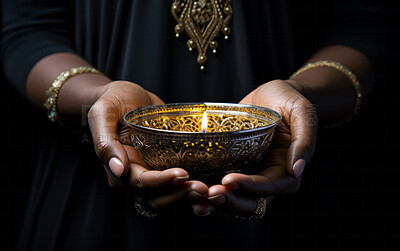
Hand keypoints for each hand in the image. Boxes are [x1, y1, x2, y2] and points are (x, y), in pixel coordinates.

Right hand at [88, 81, 208, 212]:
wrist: (127, 95)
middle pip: (158, 196)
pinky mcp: (166, 163)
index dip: (162, 182)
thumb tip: (117, 169)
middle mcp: (136, 174)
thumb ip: (105, 142)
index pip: (141, 183)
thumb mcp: (102, 114)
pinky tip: (211, 183)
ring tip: (209, 188)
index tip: (182, 175)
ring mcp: (152, 170)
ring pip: (170, 194)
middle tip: (203, 187)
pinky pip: (179, 181)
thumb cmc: (112, 101)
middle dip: (180, 194)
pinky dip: (192, 186)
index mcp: (119, 167)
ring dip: (188, 195)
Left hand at [205, 80, 316, 216]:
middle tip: (208, 193)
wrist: (273, 95)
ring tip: (195, 197)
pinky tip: (190, 191)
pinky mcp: (235, 168)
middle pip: (250, 201)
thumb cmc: (289, 101)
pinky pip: (222, 187)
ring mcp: (250, 175)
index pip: (269, 186)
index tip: (228, 180)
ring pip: (234, 200)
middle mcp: (268, 178)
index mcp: (286, 169)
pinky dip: (207, 193)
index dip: (249, 187)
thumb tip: (297, 169)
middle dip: (229, 200)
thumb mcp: (302, 112)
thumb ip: (304, 140)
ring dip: (215, 203)